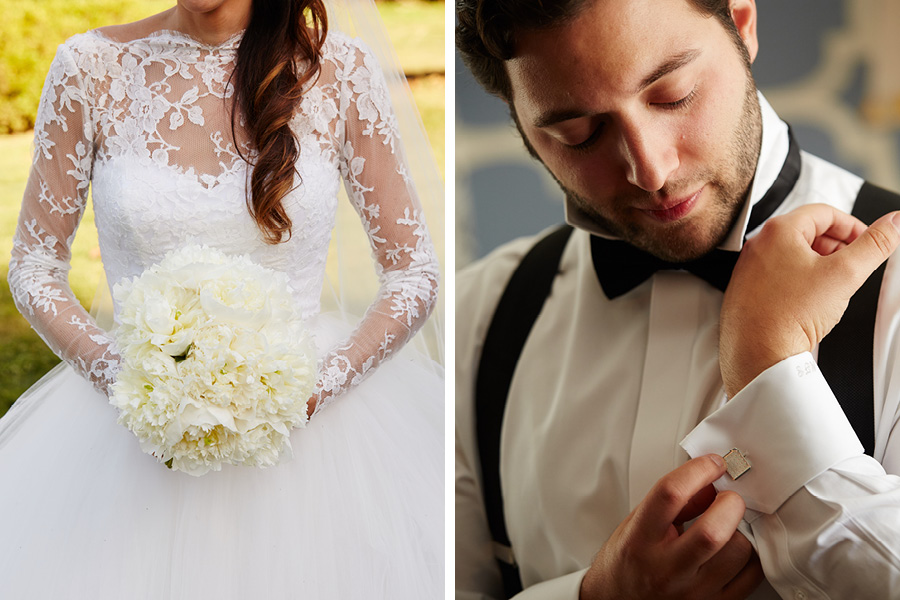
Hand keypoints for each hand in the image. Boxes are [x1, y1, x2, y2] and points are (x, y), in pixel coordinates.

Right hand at [580, 455, 762, 599]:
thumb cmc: (628, 561)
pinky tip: (737, 546)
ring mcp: (692, 592)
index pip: (671, 495)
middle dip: (729, 504)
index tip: (712, 463)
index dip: (698, 471)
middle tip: (727, 497)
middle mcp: (666, 569)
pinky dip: (752, 555)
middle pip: (712, 532)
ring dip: (742, 529)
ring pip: (738, 553)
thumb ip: (675, 503)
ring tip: (731, 523)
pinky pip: (751, 576)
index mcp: (641, 540)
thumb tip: (710, 483)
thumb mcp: (637, 522)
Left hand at [719, 204, 899, 396]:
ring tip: (835, 285)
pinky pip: (780, 274)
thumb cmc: (788, 316)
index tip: (867, 241)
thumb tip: (893, 224)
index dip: (853, 225)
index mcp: (777, 231)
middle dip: (838, 246)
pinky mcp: (748, 289)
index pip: (824, 212)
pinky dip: (801, 280)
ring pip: (794, 254)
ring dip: (821, 263)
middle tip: (854, 264)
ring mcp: (750, 268)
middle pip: (808, 232)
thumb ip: (874, 245)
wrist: (758, 354)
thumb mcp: (844, 275)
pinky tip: (812, 300)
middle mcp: (758, 245)